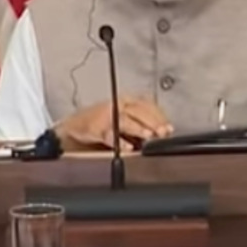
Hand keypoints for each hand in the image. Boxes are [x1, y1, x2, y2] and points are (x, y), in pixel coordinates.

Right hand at [55, 97, 173, 150]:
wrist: (77, 123)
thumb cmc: (104, 120)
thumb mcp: (127, 116)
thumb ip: (143, 121)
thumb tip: (163, 132)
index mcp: (129, 100)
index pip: (149, 106)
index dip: (160, 117)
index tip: (169, 127)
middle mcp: (119, 105)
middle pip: (140, 111)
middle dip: (154, 123)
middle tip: (163, 133)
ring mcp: (108, 116)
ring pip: (127, 121)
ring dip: (139, 128)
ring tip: (149, 135)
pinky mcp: (97, 128)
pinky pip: (110, 135)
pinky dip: (119, 141)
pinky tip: (128, 146)